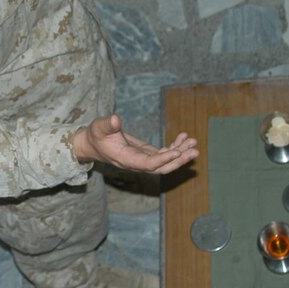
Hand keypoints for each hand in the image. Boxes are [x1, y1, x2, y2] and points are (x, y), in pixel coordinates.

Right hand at [73, 114, 198, 174]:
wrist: (93, 143)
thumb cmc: (95, 135)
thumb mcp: (99, 127)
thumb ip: (107, 124)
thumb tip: (116, 119)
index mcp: (126, 159)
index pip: (147, 164)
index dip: (162, 160)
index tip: (177, 153)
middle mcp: (137, 163)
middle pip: (161, 167)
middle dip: (179, 160)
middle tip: (194, 151)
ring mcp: (143, 159)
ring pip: (165, 161)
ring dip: (181, 153)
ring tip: (194, 143)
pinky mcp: (146, 154)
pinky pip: (164, 154)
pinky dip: (175, 147)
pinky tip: (184, 137)